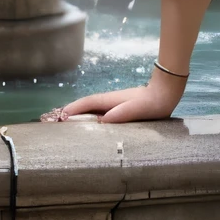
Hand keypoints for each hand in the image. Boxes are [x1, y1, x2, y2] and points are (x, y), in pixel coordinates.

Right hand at [41, 68, 185, 124]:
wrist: (166, 93)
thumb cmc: (152, 102)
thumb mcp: (138, 109)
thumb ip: (122, 114)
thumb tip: (102, 121)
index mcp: (110, 100)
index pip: (86, 104)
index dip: (70, 110)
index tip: (56, 118)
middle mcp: (108, 101)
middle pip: (85, 106)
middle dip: (69, 113)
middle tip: (52, 123)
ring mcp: (113, 104)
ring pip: (91, 110)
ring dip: (78, 116)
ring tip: (64, 127)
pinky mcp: (119, 109)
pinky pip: (99, 113)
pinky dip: (89, 118)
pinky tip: (89, 127)